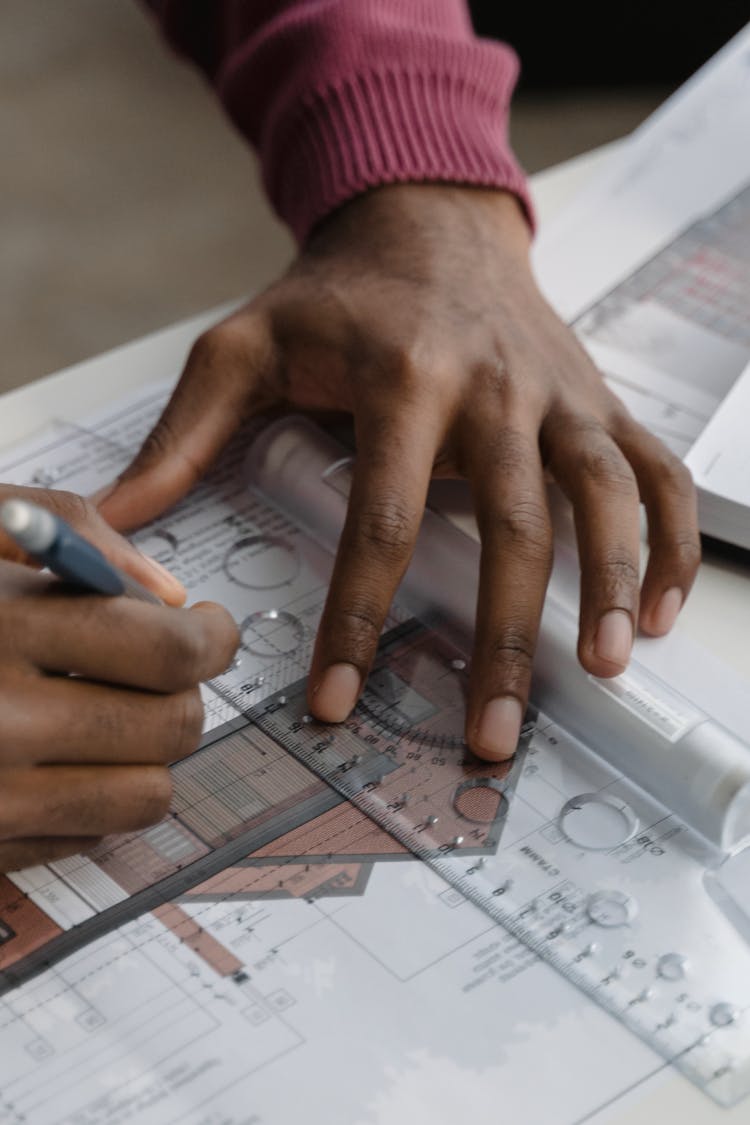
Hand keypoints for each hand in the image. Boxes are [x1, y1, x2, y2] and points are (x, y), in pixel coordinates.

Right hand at [0, 488, 238, 870]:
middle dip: (184, 693)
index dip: (213, 638)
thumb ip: (73, 534)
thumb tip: (169, 597)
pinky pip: (83, 840)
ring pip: (145, 797)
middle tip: (162, 671)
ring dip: (147, 754)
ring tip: (111, 715)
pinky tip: (50, 758)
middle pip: (172, 726)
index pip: (168, 651)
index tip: (210, 628)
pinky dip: (90, 801)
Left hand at [95, 184, 699, 761]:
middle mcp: (494, 388)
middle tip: (487, 733)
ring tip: (603, 668)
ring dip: (612, 585)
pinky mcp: (597, 403)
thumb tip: (115, 524)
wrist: (429, 221)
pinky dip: (672, 542)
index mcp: (401, 377)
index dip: (359, 618)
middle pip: (511, 526)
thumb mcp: (245, 345)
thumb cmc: (339, 294)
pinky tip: (662, 610)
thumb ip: (185, 434)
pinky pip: (656, 473)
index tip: (339, 700)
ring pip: (602, 497)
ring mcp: (558, 396)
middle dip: (501, 639)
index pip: (382, 518)